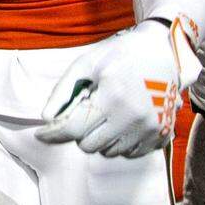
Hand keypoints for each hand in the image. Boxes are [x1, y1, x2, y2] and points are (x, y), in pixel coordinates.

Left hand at [36, 20, 198, 157]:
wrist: (163, 50)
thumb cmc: (119, 54)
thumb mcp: (86, 64)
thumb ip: (63, 91)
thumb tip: (46, 117)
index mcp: (113, 97)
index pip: (74, 129)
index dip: (53, 134)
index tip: (41, 134)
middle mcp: (134, 117)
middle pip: (89, 145)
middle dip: (79, 132)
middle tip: (85, 112)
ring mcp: (151, 128)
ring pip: (109, 152)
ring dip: (99, 138)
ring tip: (105, 115)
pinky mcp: (163, 134)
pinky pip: (130, 153)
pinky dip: (119, 143)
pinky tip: (119, 123)